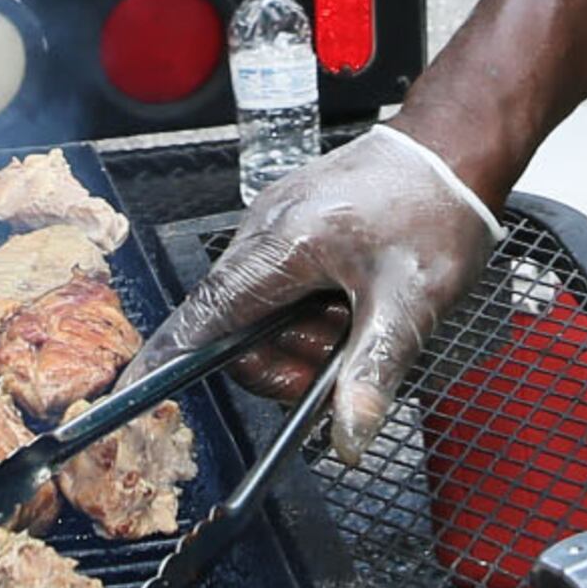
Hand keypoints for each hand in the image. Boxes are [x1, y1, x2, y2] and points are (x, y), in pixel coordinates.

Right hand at [136, 124, 503, 461]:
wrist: (452, 149)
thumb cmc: (434, 210)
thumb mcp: (412, 303)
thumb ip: (372, 373)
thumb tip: (347, 437)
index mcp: (282, 245)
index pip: (203, 316)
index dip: (165, 360)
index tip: (134, 393)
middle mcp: (264, 230)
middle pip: (236, 326)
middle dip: (285, 359)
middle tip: (340, 361)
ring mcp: (275, 223)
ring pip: (261, 309)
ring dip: (303, 335)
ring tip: (359, 320)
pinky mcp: (293, 224)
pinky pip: (279, 285)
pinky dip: (309, 309)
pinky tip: (353, 300)